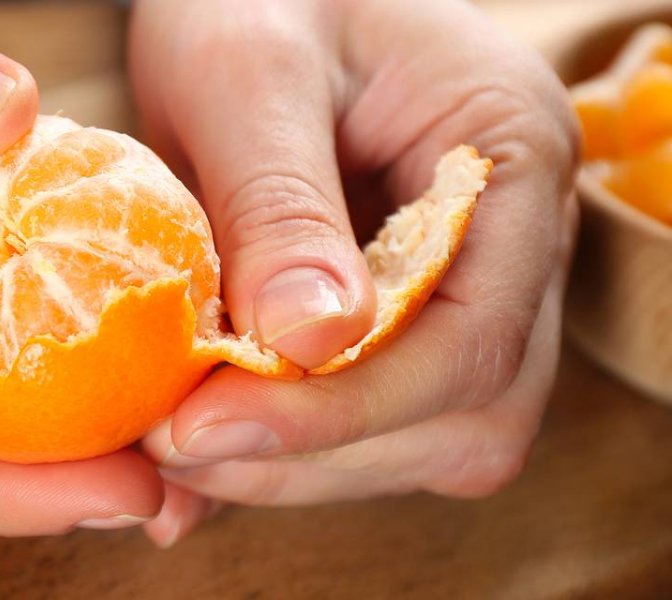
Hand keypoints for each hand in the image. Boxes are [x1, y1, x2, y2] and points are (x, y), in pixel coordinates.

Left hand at [128, 0, 578, 545]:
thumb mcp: (249, 74)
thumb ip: (280, 204)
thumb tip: (306, 348)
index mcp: (511, 156)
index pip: (473, 339)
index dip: (346, 409)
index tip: (209, 428)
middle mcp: (512, 240)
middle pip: (461, 412)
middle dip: (315, 450)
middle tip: (175, 449)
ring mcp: (465, 284)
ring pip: (420, 436)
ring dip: (294, 464)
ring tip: (170, 452)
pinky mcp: (401, 315)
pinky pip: (365, 416)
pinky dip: (280, 449)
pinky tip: (197, 451)